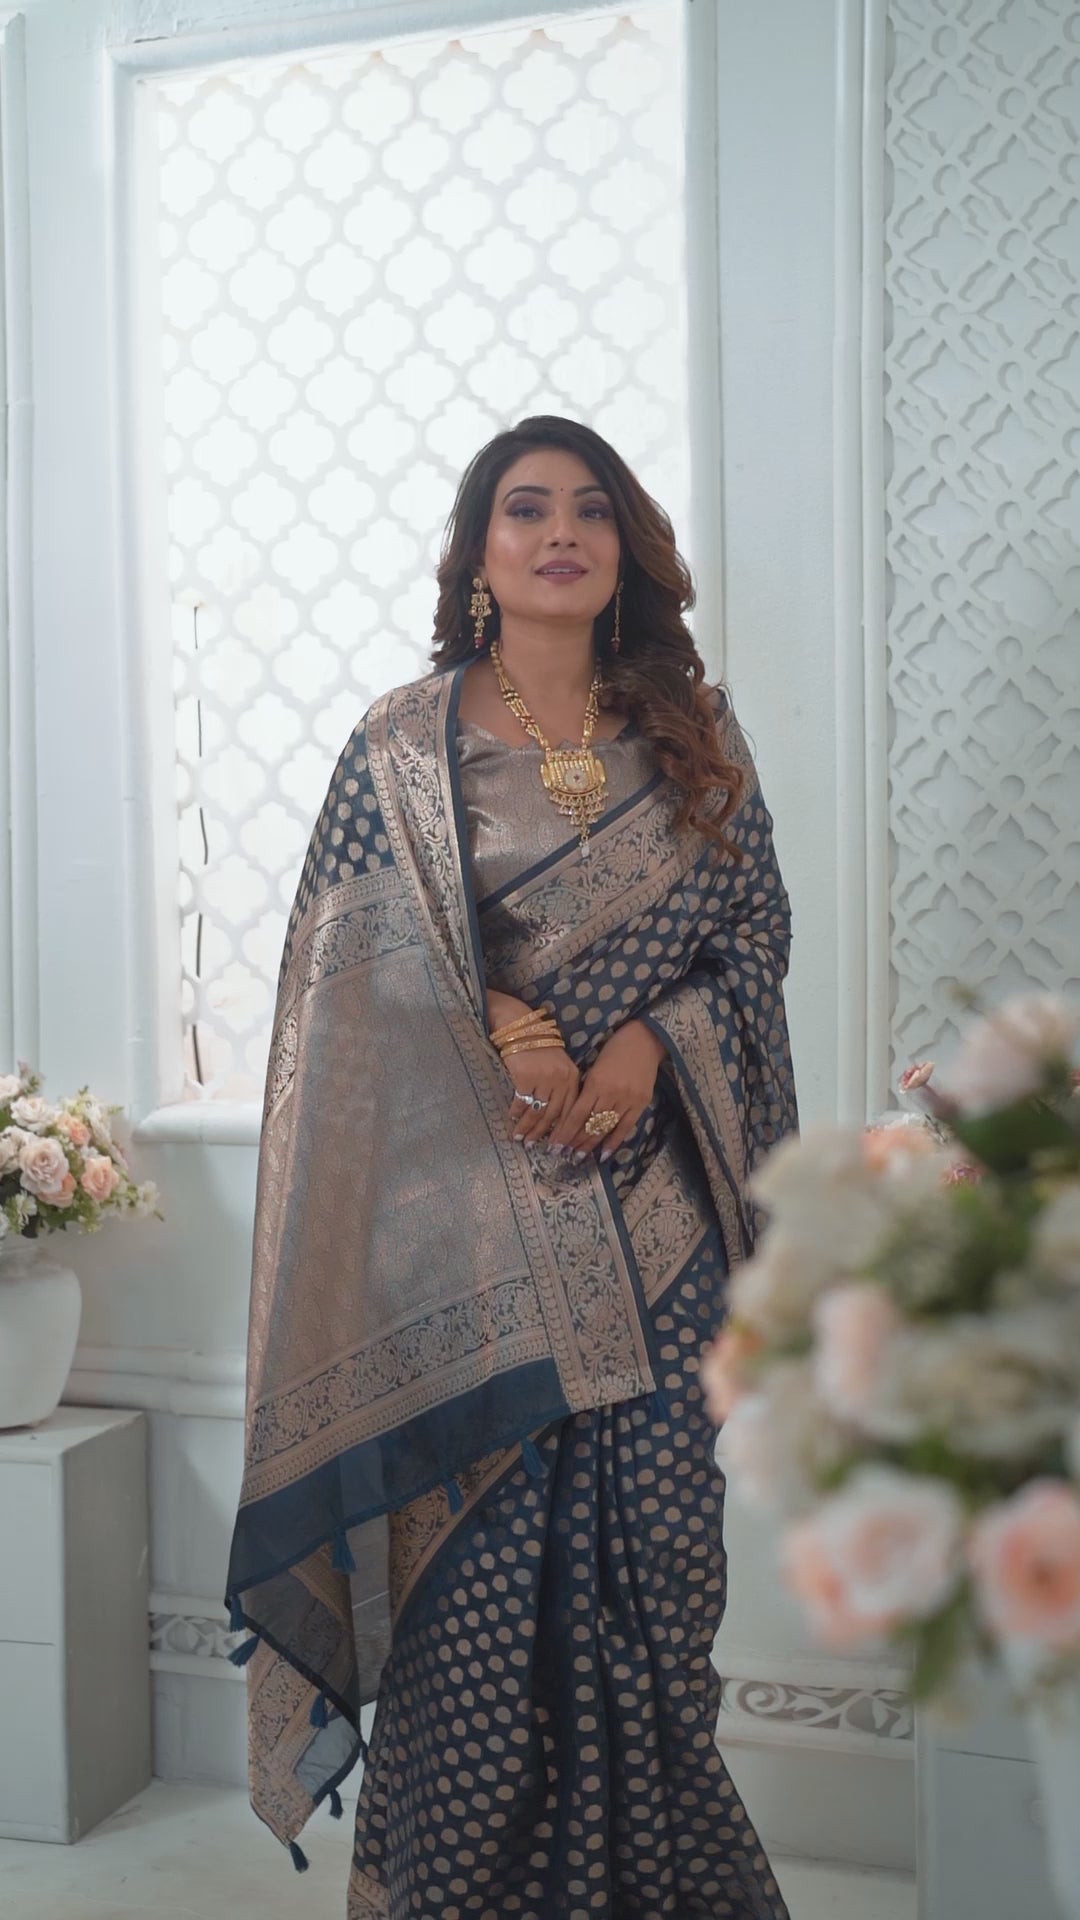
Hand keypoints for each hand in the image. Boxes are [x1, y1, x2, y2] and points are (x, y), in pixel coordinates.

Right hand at [487, 989, 580, 1144]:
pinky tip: (512, 1118)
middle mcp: (561, 1078)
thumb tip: (555, 1119)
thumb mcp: (558, 1066)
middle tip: (534, 1146)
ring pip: (537, 1111)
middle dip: (543, 1133)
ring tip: (520, 1137)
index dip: (563, 1131)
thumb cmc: (539, 1047)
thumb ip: (561, 1088)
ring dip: (527, 1127)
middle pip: (553, 1114)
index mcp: (572, 1077)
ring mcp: (544, 1078)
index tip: (556, 1146)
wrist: (521, 1026)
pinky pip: (521, 1101)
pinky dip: (516, 1112)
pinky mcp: (525, 1076)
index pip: (570, 1110)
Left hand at [551, 1019, 667, 1159]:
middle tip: (562, 1154)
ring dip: (591, 1145)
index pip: (577, 1114)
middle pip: (590, 1124)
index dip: (565, 1132)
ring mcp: (628, 1100)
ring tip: (579, 1157)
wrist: (643, 1040)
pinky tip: (603, 1154)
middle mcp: (611, 1094)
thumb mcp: (593, 1068)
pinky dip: (614, 1142)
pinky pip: (626, 1127)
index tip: (554, 1145)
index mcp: (595, 1083)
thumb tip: (572, 1115)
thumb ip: (585, 1091)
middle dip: (575, 1142)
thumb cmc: (613, 1050)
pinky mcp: (641, 1103)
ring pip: (606, 1128)